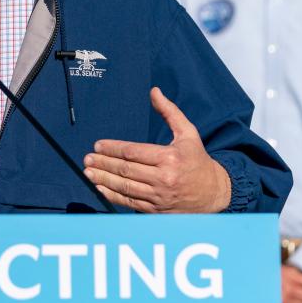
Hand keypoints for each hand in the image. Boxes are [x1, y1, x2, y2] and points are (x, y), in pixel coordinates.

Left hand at [83, 87, 230, 212]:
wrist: (214, 193)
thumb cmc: (198, 160)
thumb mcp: (188, 133)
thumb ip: (170, 112)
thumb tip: (154, 91)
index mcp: (170, 158)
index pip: (133, 152)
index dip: (112, 148)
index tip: (98, 145)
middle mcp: (164, 178)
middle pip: (125, 170)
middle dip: (103, 163)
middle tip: (87, 159)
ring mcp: (159, 196)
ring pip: (125, 187)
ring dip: (103, 180)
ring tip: (89, 173)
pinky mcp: (156, 210)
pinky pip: (130, 203)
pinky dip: (113, 196)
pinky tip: (100, 189)